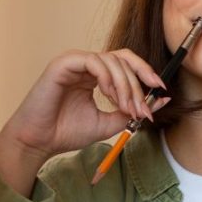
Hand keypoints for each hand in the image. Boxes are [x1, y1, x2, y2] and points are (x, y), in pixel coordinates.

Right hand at [0, 49, 165, 193]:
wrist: (40, 142)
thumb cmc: (67, 132)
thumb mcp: (110, 122)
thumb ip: (132, 111)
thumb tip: (162, 101)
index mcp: (95, 75)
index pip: (126, 63)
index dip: (145, 73)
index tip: (161, 90)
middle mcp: (86, 65)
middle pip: (123, 59)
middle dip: (138, 84)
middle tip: (142, 109)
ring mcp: (74, 61)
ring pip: (112, 60)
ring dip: (125, 85)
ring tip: (125, 108)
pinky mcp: (63, 63)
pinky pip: (94, 61)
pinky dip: (107, 77)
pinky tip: (108, 96)